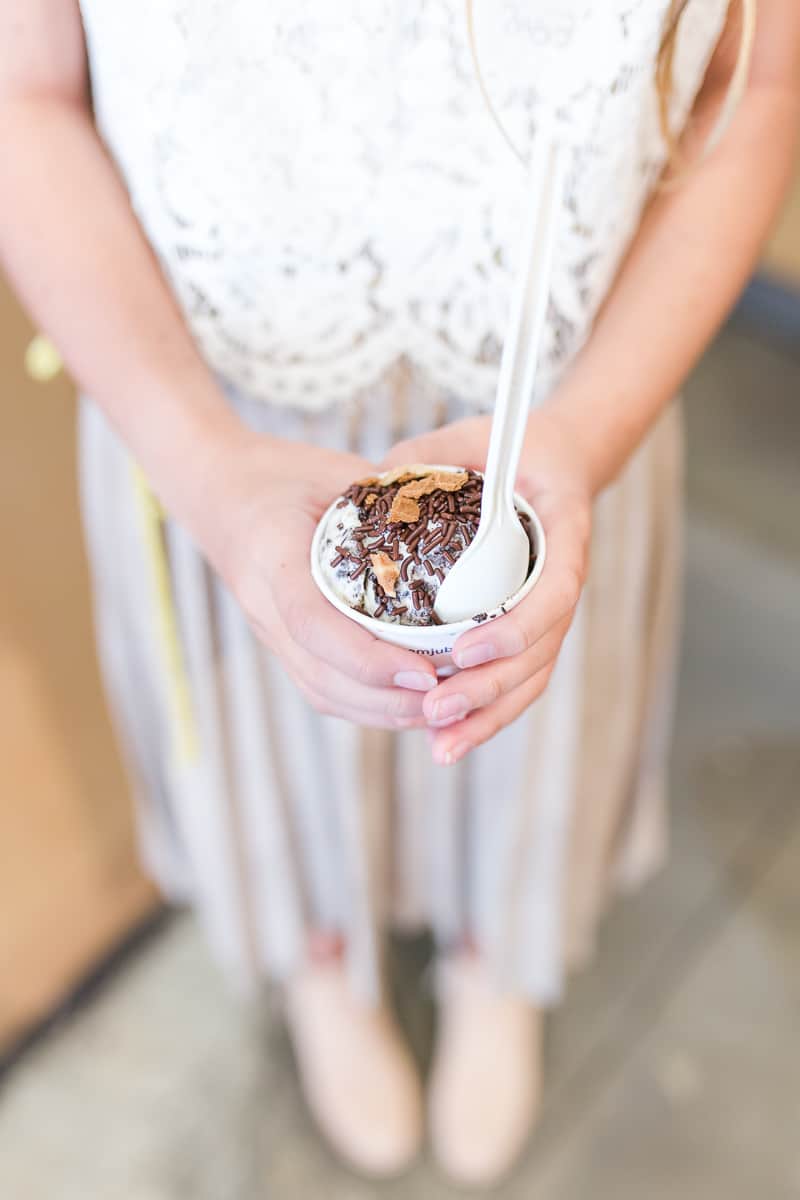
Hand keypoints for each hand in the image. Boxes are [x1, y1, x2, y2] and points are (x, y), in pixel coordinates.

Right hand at [202, 431, 437, 727]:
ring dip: (384, 713)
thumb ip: (384, 503)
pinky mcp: (283, 646)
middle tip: (453, 701)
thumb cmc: (281, 474)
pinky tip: (413, 705)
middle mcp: (264, 606)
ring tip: (443, 710)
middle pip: (323, 677)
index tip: (424, 673)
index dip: (369, 658)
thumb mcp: (333, 473)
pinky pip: (323, 690)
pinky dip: (369, 707)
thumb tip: (455, 524)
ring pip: (323, 693)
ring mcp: (270, 632)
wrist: (219, 488)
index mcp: (272, 555)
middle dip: (389, 701)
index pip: (313, 623)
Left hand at [381, 407, 592, 762]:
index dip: (516, 626)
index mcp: (564, 528)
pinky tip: (446, 740)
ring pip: (530, 676)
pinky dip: (485, 712)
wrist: (553, 460)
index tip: (467, 648)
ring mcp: (550, 610)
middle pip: (541, 651)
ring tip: (440, 745)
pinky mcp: (530, 630)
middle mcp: (564, 578)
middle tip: (436, 710)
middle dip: (489, 689)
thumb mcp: (469, 438)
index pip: (555, 588)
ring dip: (486, 716)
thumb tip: (368, 486)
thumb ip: (424, 458)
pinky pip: (515, 678)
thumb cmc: (508, 446)